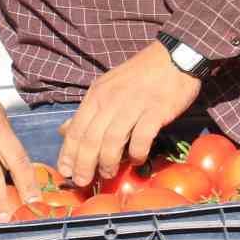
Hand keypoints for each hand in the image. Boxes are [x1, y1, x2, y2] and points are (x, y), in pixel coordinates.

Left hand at [56, 40, 202, 187]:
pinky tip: (137, 160)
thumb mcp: (107, 86)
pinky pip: (141, 139)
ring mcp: (134, 106)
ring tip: (108, 174)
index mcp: (97, 95)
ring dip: (108, 163)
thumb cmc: (140, 74)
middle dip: (84, 165)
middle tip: (83, 182)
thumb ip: (89, 110)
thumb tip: (64, 131)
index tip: (66, 172)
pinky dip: (136, 154)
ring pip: (112, 142)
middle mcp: (111, 100)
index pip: (76, 129)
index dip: (69, 154)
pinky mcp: (156, 111)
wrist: (174, 57)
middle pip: (90, 139)